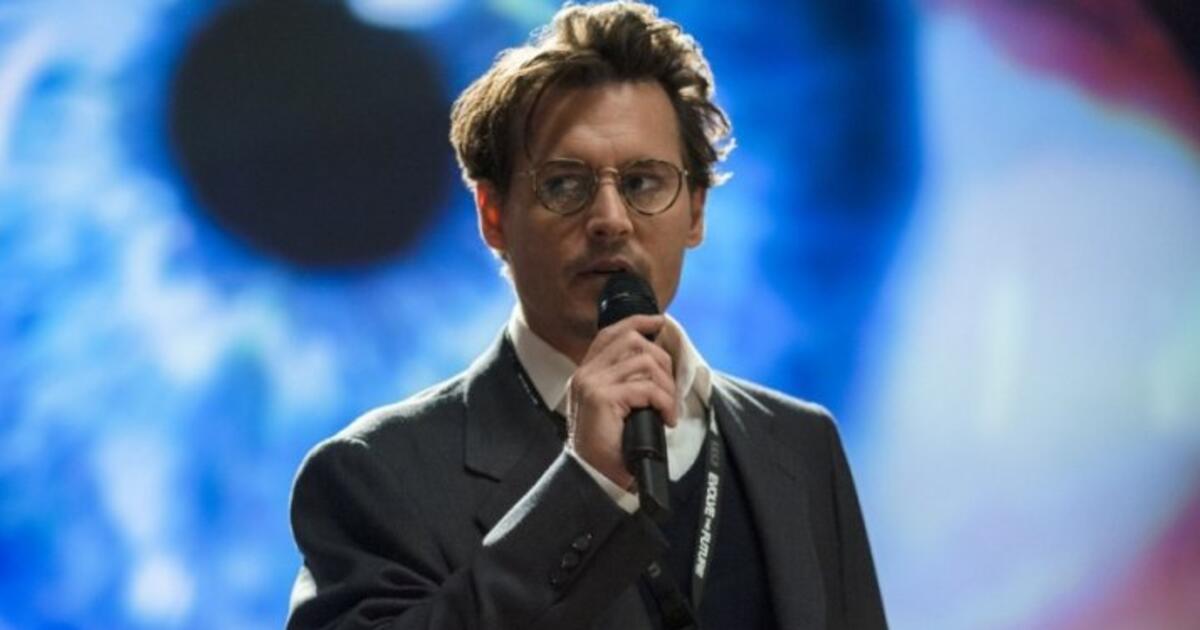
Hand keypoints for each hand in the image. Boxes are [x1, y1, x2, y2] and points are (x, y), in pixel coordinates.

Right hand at [566, 315, 678, 488]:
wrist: (593, 478)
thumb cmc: (609, 448)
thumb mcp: (616, 409)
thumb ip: (626, 383)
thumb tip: (657, 363)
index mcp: (586, 374)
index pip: (611, 334)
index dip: (637, 322)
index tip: (659, 322)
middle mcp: (585, 374)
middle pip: (633, 341)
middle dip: (662, 361)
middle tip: (668, 392)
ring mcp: (591, 384)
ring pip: (644, 362)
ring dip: (666, 386)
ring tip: (668, 409)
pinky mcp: (601, 398)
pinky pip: (646, 388)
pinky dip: (664, 401)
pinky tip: (666, 418)